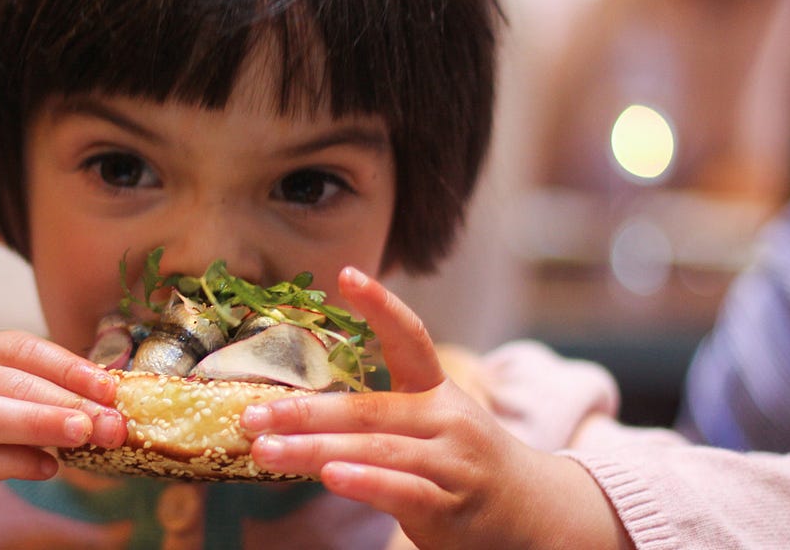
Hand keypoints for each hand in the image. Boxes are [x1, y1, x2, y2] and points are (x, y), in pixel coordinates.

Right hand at [0, 330, 127, 547]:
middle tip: (109, 421)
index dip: (70, 366)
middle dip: (66, 400)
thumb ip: (48, 395)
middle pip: (12, 382)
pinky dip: (16, 462)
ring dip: (39, 423)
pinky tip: (49, 468)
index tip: (110, 387)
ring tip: (83, 435)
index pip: (26, 349)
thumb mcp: (7, 399)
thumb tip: (112, 404)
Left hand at [242, 268, 630, 549]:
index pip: (413, 339)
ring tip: (266, 449)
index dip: (382, 307)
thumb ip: (381, 416)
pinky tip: (330, 477)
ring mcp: (451, 462)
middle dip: (303, 411)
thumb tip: (297, 413)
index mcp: (439, 392)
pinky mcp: (450, 506)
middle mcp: (448, 420)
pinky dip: (364, 482)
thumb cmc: (465, 465)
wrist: (537, 515)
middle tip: (252, 415)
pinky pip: (401, 491)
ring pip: (374, 450)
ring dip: (313, 450)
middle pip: (369, 409)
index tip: (347, 274)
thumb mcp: (436, 426)